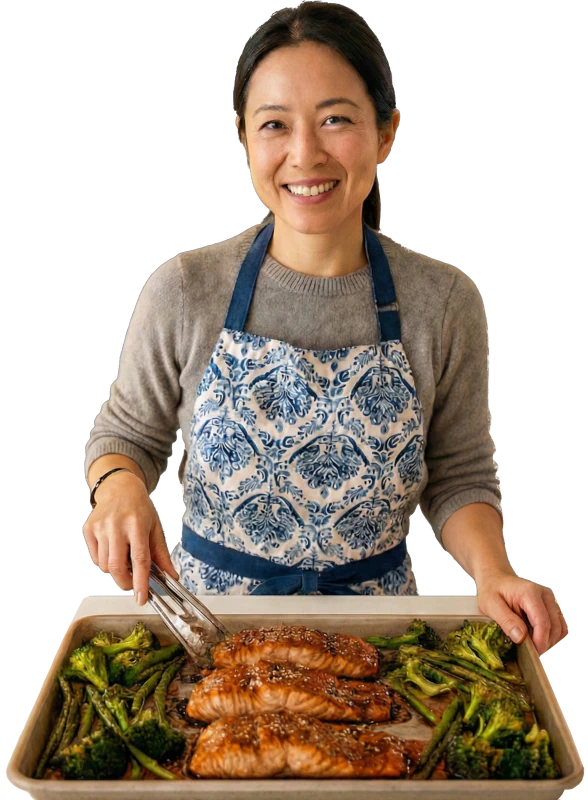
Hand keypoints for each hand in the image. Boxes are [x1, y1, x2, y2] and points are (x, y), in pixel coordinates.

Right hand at [83, 470, 178, 604]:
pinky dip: (106, 562)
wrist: (120, 489)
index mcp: (137, 524)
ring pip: (105, 566)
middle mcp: (116, 526)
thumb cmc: (139, 509)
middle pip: (117, 566)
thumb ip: (162, 555)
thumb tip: (172, 577)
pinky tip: (114, 550)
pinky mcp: (89, 530)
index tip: (142, 598)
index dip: (141, 582)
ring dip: (117, 571)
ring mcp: (100, 527)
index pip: (140, 559)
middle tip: (133, 584)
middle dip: (125, 582)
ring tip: (125, 558)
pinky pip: (96, 558)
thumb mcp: (155, 528)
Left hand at [475, 570, 568, 655]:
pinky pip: (560, 626)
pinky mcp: (552, 607)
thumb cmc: (492, 590)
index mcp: (530, 593)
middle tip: (528, 652)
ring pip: (560, 628)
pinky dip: (551, 636)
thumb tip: (521, 637)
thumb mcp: (490, 605)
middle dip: (544, 643)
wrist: (496, 578)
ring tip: (531, 644)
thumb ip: (506, 620)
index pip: (543, 622)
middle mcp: (545, 595)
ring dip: (549, 641)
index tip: (534, 654)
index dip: (540, 641)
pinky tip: (536, 637)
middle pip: (555, 627)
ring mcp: (551, 601)